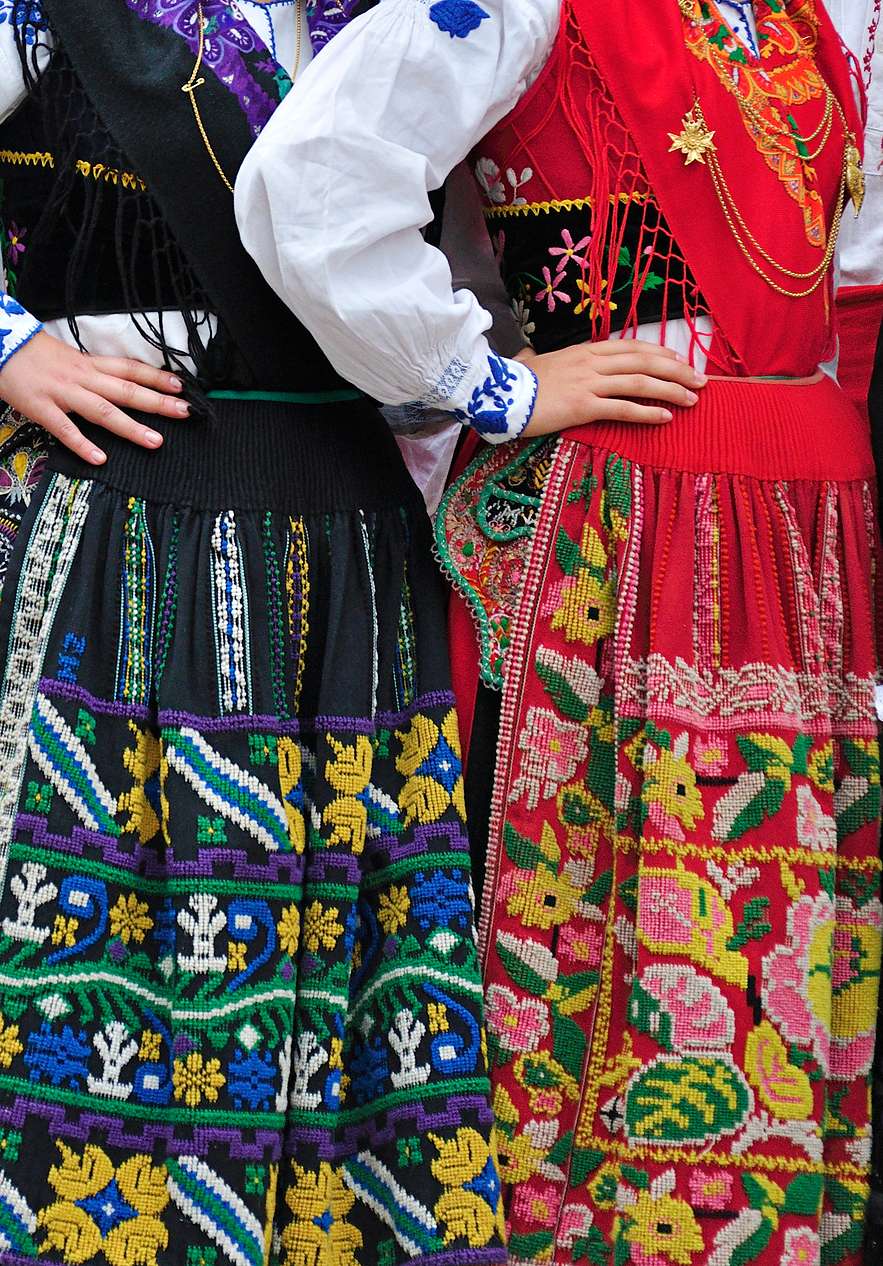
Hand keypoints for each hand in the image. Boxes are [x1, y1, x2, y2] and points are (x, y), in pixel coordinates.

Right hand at [0, 331, 189, 464]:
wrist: (0, 345)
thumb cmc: (35, 355)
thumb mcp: (70, 358)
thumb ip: (95, 372)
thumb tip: (123, 383)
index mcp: (89, 365)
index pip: (130, 369)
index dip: (156, 377)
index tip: (182, 387)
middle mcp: (82, 378)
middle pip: (125, 390)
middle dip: (157, 402)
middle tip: (184, 413)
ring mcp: (62, 393)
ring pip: (102, 410)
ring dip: (130, 426)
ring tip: (155, 442)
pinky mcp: (41, 407)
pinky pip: (64, 429)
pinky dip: (82, 444)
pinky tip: (99, 458)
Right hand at [517, 339, 706, 436]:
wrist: (497, 393)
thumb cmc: (515, 381)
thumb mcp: (536, 362)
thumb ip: (546, 359)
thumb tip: (537, 357)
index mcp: (584, 350)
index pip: (631, 347)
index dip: (660, 353)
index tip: (681, 360)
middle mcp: (591, 362)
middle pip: (644, 361)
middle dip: (677, 370)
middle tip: (700, 380)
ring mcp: (588, 383)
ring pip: (639, 382)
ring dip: (670, 390)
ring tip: (692, 399)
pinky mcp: (583, 406)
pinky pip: (623, 407)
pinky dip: (647, 411)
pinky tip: (666, 417)